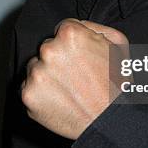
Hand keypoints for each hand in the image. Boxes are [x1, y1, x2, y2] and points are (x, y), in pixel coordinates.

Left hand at [21, 19, 128, 138]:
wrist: (109, 121)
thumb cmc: (116, 83)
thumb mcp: (118, 44)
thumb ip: (95, 27)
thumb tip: (78, 26)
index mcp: (70, 34)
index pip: (61, 29)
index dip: (72, 43)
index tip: (80, 57)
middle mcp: (49, 50)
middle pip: (47, 48)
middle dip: (59, 58)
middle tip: (76, 76)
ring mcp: (37, 73)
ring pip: (36, 67)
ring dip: (47, 74)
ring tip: (68, 89)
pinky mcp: (28, 95)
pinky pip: (29, 88)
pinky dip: (41, 93)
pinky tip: (59, 99)